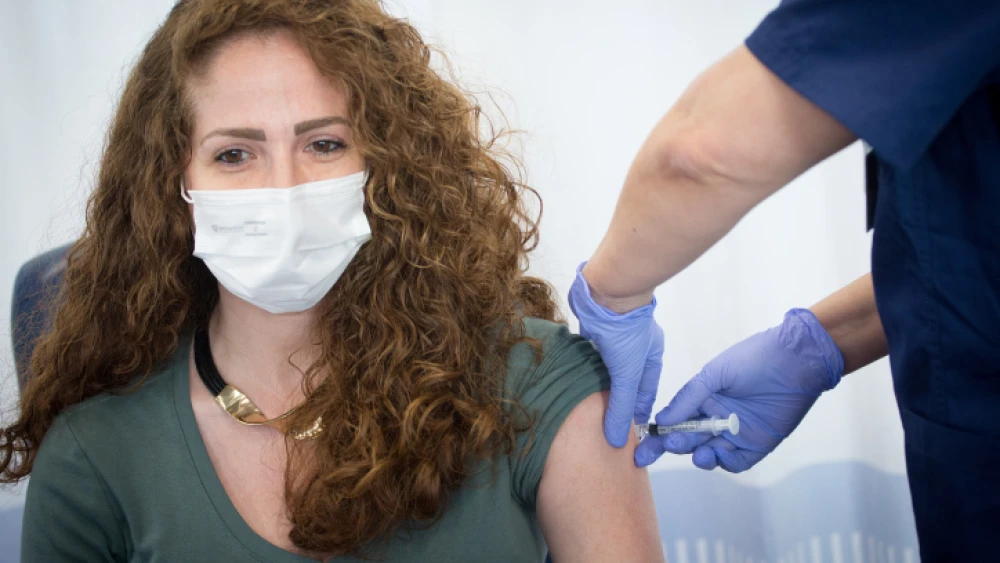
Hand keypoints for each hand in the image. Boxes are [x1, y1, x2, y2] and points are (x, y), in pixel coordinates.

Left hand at [568, 263, 663, 447]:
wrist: (608, 290)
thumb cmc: (627, 332)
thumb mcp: (627, 375)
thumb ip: (621, 407)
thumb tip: (616, 440)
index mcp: (652, 357)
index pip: (646, 392)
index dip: (638, 412)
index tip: (629, 432)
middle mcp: (636, 347)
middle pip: (627, 379)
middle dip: (619, 399)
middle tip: (606, 421)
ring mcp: (616, 337)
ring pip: (608, 366)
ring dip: (600, 382)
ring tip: (590, 404)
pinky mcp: (596, 328)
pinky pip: (591, 352)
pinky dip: (587, 365)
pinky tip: (577, 377)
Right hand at [633, 308, 843, 470]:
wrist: (796, 360)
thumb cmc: (754, 359)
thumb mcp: (714, 374)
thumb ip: (688, 398)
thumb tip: (662, 420)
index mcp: (703, 399)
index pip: (674, 422)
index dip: (657, 436)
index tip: (641, 447)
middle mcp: (716, 418)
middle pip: (689, 440)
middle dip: (675, 445)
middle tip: (668, 445)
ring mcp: (737, 433)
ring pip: (710, 453)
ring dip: (700, 456)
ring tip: (698, 453)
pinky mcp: (758, 444)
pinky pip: (737, 461)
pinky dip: (725, 462)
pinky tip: (719, 455)